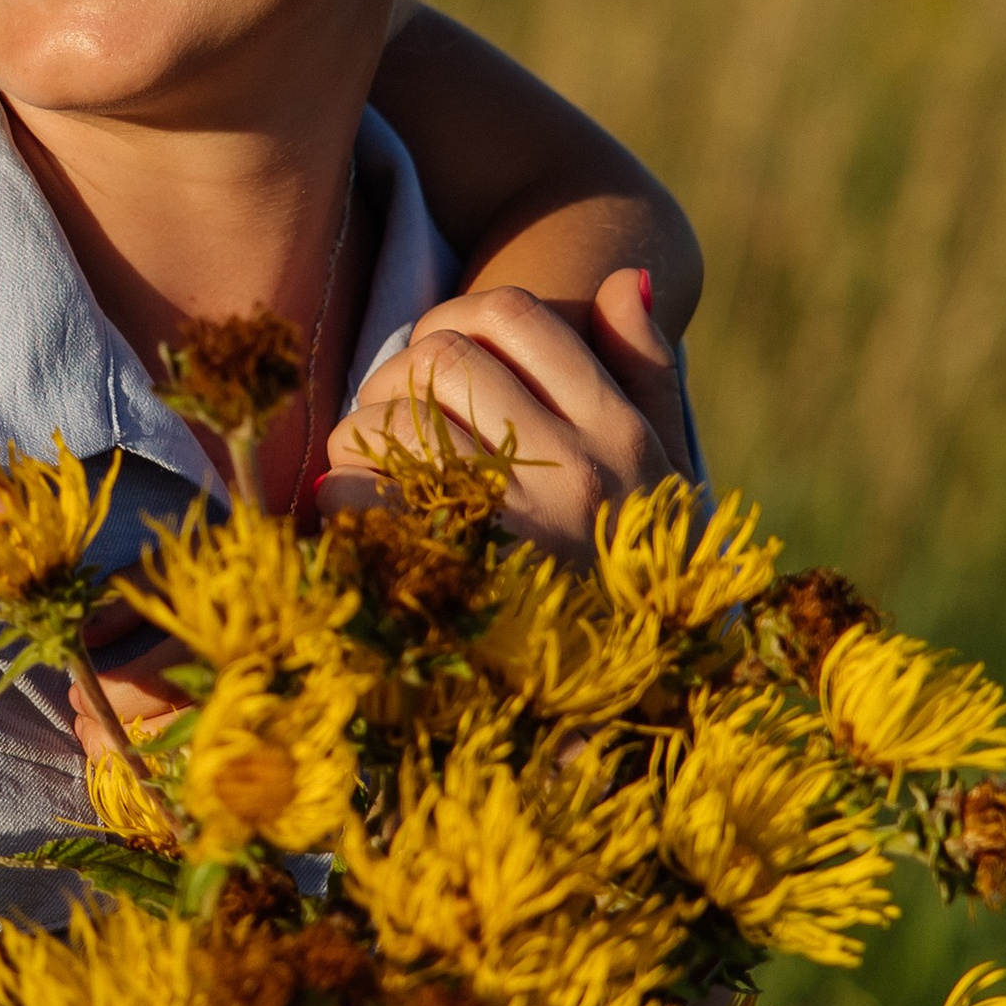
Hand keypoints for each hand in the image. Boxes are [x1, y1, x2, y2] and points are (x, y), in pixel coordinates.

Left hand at [325, 266, 687, 558]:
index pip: (511, 315)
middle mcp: (576, 475)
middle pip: (437, 358)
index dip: (453, 322)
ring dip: (360, 442)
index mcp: (623, 436)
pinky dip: (340, 501)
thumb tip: (619, 280)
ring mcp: (512, 532)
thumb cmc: (635, 586)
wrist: (623, 725)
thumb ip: (643, 374)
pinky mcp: (445, 585)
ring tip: (376, 480)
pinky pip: (356, 495)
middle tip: (395, 428)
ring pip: (387, 420)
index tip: (441, 372)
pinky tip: (359, 526)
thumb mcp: (664, 480)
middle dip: (397, 383)